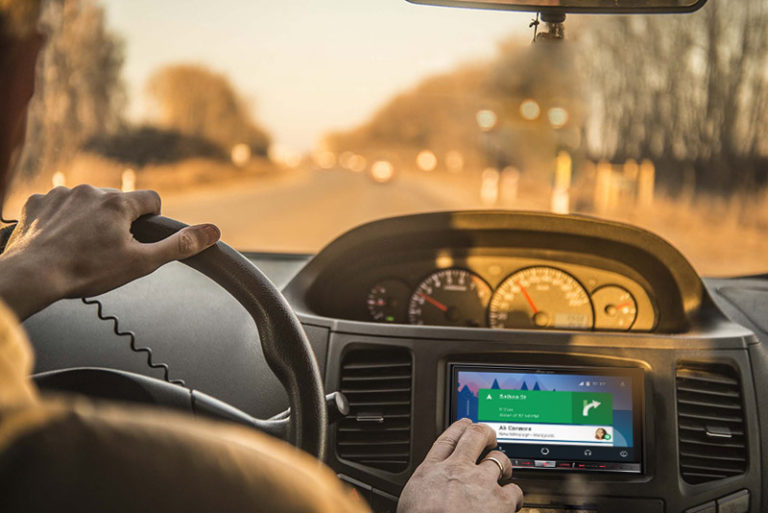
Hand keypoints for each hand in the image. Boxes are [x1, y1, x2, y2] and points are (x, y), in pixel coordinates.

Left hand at [0, 185, 219, 318]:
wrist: (32, 276)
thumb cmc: (86, 271)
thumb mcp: (141, 263)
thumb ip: (179, 246)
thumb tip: (213, 231)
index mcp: (118, 203)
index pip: (151, 200)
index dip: (152, 219)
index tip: (142, 236)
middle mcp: (90, 191)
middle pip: (117, 202)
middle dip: (117, 222)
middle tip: (107, 250)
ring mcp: (60, 194)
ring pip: (86, 203)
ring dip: (88, 219)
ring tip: (80, 248)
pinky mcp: (36, 202)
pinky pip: (56, 206)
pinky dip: (59, 220)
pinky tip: (57, 241)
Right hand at [397, 419, 522, 512]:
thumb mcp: (411, 502)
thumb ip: (424, 488)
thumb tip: (426, 493)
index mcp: (431, 472)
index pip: (447, 439)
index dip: (459, 428)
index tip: (465, 426)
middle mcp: (457, 471)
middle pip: (475, 436)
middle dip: (485, 433)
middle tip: (490, 437)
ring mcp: (480, 483)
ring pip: (499, 459)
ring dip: (503, 465)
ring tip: (504, 472)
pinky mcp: (500, 500)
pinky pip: (515, 490)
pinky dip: (514, 495)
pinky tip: (510, 502)